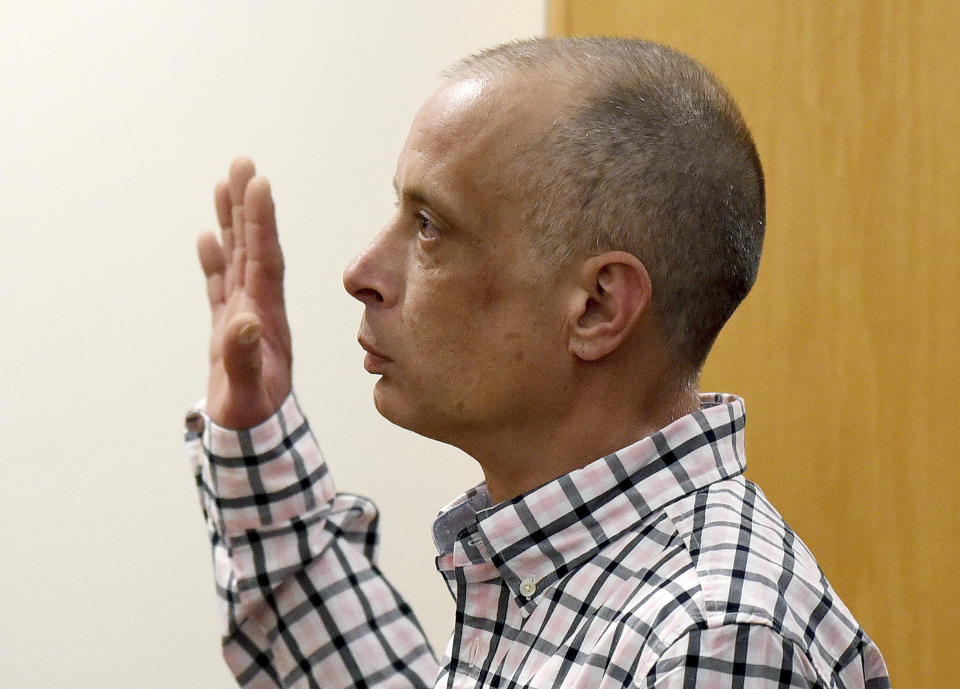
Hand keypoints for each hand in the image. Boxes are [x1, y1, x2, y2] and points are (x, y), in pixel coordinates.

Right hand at [197, 158, 291, 428]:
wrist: (254, 434)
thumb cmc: (253, 417)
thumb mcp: (249, 392)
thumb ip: (244, 358)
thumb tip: (243, 321)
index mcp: (267, 317)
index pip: (266, 260)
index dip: (262, 223)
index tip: (259, 183)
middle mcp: (258, 307)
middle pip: (253, 248)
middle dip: (247, 206)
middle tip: (242, 163)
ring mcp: (243, 313)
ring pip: (236, 258)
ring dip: (232, 222)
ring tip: (225, 183)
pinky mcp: (228, 324)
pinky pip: (220, 283)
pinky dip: (214, 258)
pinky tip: (209, 234)